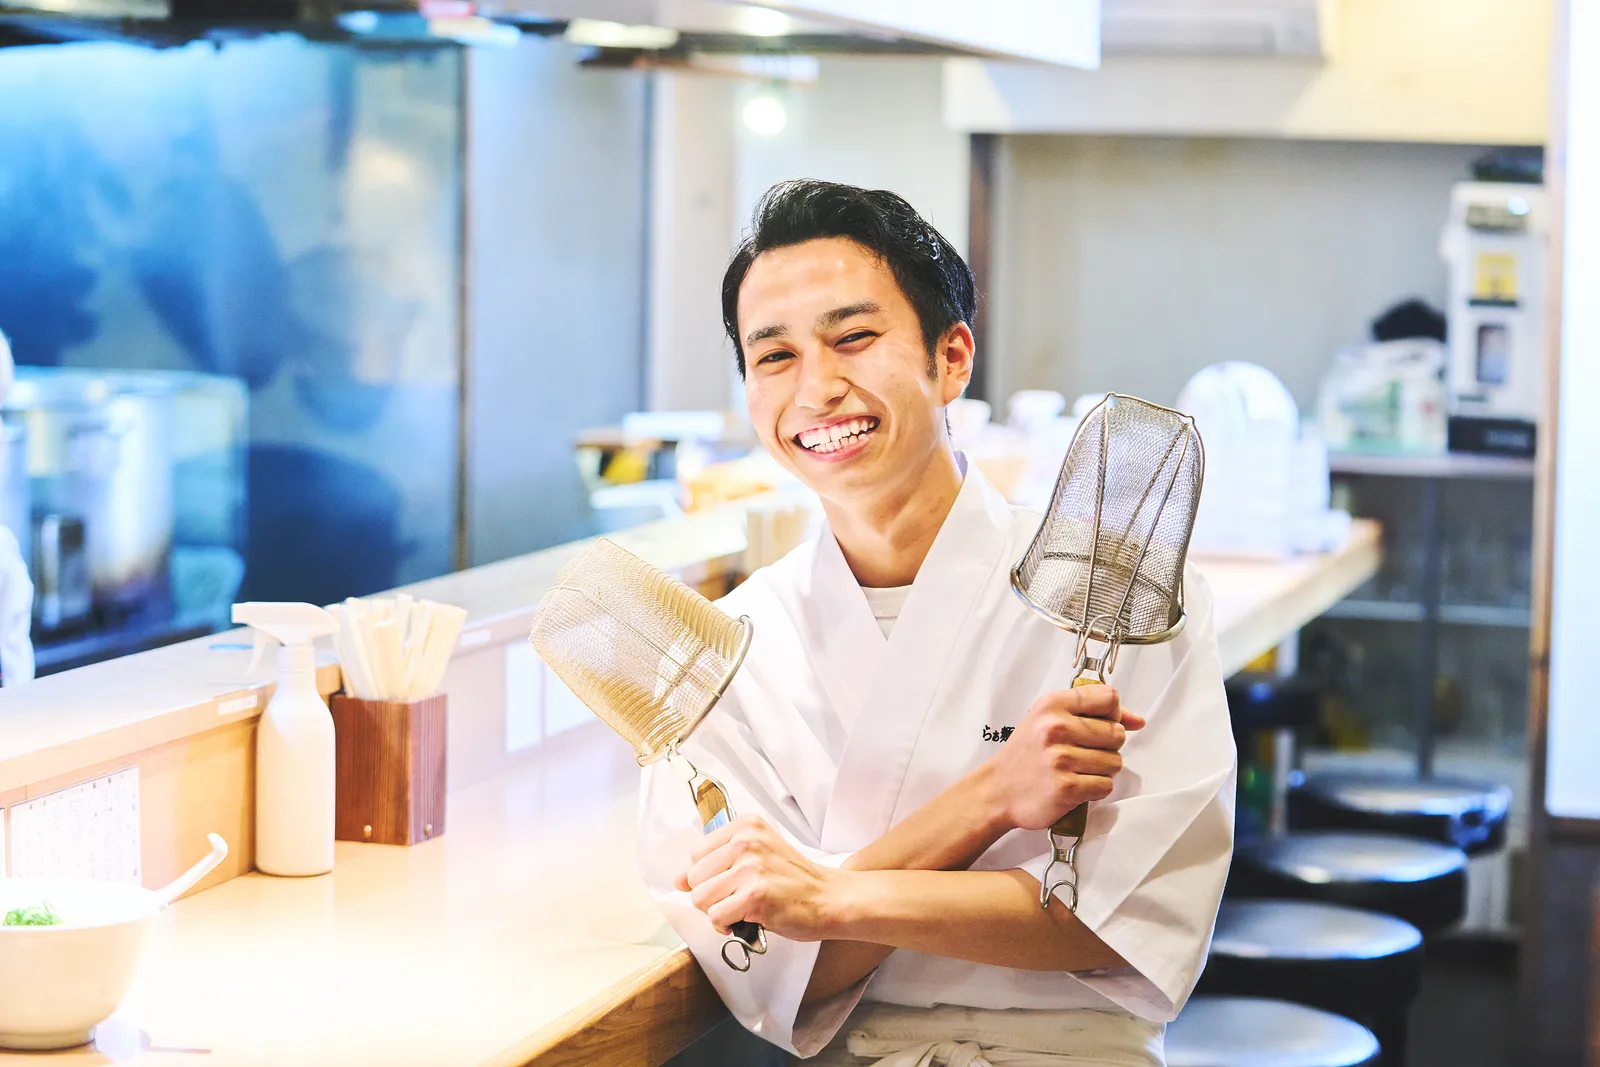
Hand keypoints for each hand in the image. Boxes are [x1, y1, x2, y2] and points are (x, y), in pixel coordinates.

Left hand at [675, 814, 840, 941]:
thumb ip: (717, 862)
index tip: (734, 881)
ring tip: (744, 908)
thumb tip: (677, 879)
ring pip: (701, 899)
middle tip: (740, 898)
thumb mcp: (757, 855)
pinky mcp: (754, 895)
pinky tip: (749, 918)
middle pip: (694, 878)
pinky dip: (728, 925)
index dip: (710, 876)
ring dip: (719, 912)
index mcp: (745, 826)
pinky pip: (716, 917)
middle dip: (712, 896)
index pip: (696, 855)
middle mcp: (746, 841)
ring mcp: (751, 867)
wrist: (829, 898)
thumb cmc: (794, 880)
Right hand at [983, 686, 1145, 831]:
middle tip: (1083, 753)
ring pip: (1115, 762)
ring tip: (1077, 770)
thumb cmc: (1027, 753)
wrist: (997, 790)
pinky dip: (1095, 789)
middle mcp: (1056, 728)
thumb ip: (1093, 713)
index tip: (1099, 725)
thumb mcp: (1049, 719)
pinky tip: (1076, 785)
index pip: (1109, 698)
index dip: (1112, 714)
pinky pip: (1105, 785)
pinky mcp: (1067, 788)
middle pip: (1117, 733)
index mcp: (1053, 705)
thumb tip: (1137, 721)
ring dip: (1101, 770)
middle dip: (1107, 746)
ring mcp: (1061, 759)